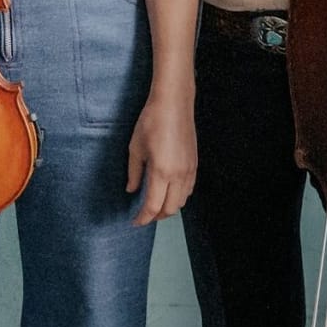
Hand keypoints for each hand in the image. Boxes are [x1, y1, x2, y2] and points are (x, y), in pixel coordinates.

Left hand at [126, 76, 196, 225]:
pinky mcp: (195, 164)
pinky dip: (178, 197)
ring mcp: (189, 170)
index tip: (134, 222)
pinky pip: (188, 190)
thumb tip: (132, 190)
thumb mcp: (135, 148)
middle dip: (156, 216)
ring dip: (168, 208)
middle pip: (170, 209)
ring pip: (181, 201)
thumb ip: (134, 173)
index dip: (143, 218)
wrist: (174, 104)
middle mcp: (178, 175)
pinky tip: (168, 193)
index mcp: (161, 172)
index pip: (153, 206)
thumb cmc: (151, 123)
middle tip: (143, 216)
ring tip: (155, 206)